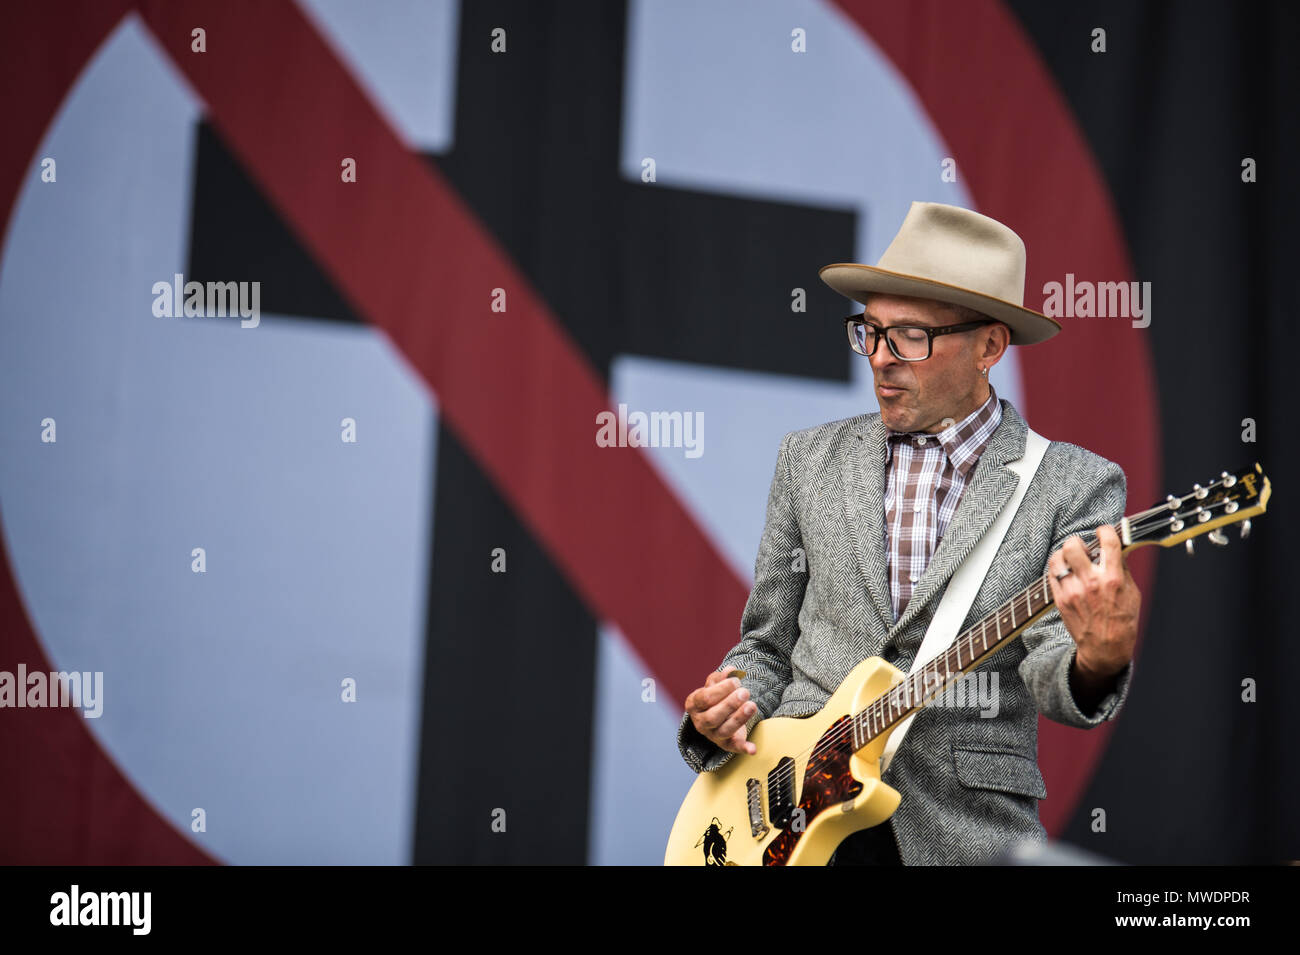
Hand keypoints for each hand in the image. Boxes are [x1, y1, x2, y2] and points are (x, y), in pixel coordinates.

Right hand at [685, 668, 757, 754]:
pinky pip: (734, 747)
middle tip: (745, 692)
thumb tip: (730, 670)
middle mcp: (700, 722)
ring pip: (724, 730)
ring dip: (739, 718)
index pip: (705, 698)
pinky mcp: (726, 744)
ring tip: (752, 705)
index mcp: (694, 705)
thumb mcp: (714, 684)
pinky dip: (743, 748)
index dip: (721, 689)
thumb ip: (721, 677)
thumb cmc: (715, 696)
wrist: (717, 714)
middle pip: (712, 717)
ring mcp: (712, 735)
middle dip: (730, 704)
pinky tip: (753, 749)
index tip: (736, 681)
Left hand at [1047, 524, 1139, 680]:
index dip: (1105, 530)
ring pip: (1057, 558)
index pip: (1108, 542)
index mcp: (1113, 579)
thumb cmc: (1122, 622)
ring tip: (1071, 560)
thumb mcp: (1133, 593)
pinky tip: (1066, 573)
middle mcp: (1091, 582)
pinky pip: (1051, 574)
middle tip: (1082, 549)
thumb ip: (1122, 569)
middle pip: (1073, 546)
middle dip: (1077, 542)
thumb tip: (1116, 549)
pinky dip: (1057, 569)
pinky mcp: (1060, 599)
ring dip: (1064, 555)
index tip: (1103, 531)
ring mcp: (1072, 591)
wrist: (1105, 649)